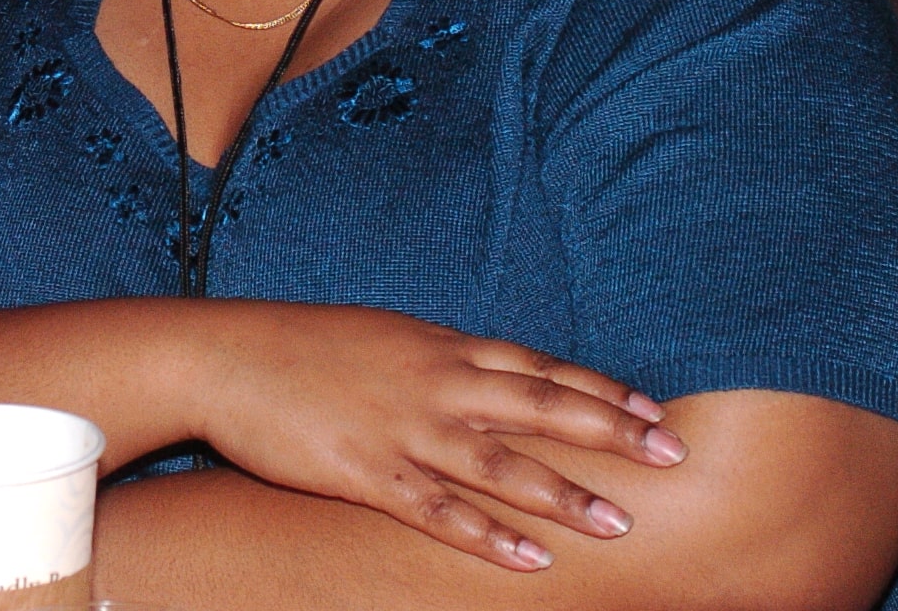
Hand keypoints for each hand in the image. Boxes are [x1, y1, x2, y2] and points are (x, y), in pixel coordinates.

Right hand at [187, 304, 686, 571]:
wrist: (225, 355)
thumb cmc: (302, 345)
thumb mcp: (385, 337)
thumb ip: (440, 357)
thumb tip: (488, 373)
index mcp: (441, 347)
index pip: (540, 368)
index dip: (601, 390)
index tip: (654, 410)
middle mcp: (435, 383)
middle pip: (540, 407)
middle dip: (612, 433)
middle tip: (672, 455)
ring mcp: (403, 428)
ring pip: (500, 464)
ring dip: (564, 495)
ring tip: (619, 523)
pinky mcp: (366, 471)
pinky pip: (437, 510)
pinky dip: (487, 535)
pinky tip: (529, 559)